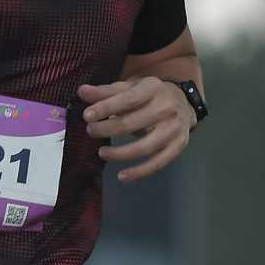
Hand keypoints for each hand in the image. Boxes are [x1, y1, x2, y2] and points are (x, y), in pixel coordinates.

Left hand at [79, 76, 193, 180]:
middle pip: (130, 124)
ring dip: (118, 153)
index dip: (105, 108)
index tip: (87, 116)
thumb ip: (106, 92)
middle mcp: (167, 107)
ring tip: (102, 152)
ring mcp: (173, 128)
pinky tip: (122, 175)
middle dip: (106, 129)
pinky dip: (138, 172)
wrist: (183, 103)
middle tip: (91, 131)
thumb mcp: (130, 88)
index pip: (126, 99)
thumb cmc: (149, 97)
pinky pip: (157, 164)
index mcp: (153, 88)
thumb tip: (82, 91)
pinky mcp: (178, 146)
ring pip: (143, 148)